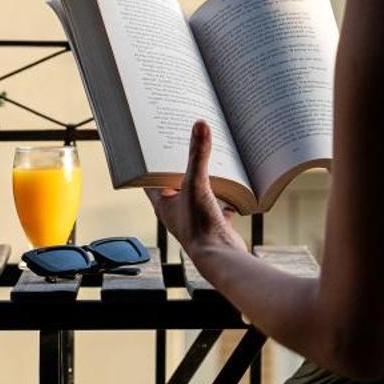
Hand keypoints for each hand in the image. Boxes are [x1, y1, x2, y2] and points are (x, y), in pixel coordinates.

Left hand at [145, 121, 246, 256]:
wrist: (221, 258)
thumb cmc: (200, 227)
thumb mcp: (196, 185)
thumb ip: (198, 155)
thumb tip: (200, 125)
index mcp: (162, 202)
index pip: (151, 176)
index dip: (152, 160)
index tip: (155, 140)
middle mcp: (176, 209)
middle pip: (175, 181)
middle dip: (180, 163)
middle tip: (186, 140)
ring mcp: (194, 216)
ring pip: (197, 191)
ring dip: (203, 177)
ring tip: (210, 156)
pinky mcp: (213, 222)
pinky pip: (218, 203)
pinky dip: (224, 194)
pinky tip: (232, 182)